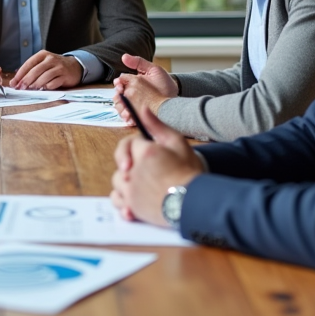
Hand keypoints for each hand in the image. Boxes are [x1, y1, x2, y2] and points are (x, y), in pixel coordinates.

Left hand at [10, 51, 82, 89]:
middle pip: (36, 70)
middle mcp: (51, 59)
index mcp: (43, 55)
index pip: (28, 64)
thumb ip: (31, 71)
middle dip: (26, 80)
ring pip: (45, 77)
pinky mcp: (65, 75)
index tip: (14, 83)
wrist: (74, 66)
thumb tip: (15, 82)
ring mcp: (59, 67)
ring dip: (36, 84)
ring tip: (31, 90)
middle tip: (20, 88)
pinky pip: (54, 82)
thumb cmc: (54, 66)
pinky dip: (47, 87)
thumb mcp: (43, 64)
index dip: (20, 74)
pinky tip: (43, 89)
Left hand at [108, 101, 203, 226]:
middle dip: (132, 161)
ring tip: (146, 182)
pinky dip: (123, 199)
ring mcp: (130, 190)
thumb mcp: (177, 143)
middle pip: (122, 161)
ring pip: (118, 179)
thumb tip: (143, 109)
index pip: (132, 143)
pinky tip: (134, 199)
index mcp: (144, 153)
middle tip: (150, 167)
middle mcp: (133, 171)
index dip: (142, 147)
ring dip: (128, 179)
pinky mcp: (131, 207)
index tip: (152, 152)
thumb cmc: (189, 172)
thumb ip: (157, 126)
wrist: (196, 202)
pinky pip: (118, 199)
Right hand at [112, 54, 177, 115]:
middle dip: (118, 98)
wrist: (175, 96)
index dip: (118, 84)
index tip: (120, 85)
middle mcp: (131, 95)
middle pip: (117, 97)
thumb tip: (124, 56)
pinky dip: (127, 118)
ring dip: (121, 109)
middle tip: (123, 97)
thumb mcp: (153, 69)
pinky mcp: (138, 115)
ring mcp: (134, 105)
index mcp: (133, 83)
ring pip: (120, 108)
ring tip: (127, 110)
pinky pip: (128, 118)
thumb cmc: (165, 83)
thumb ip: (138, 62)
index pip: (119, 83)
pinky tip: (130, 117)